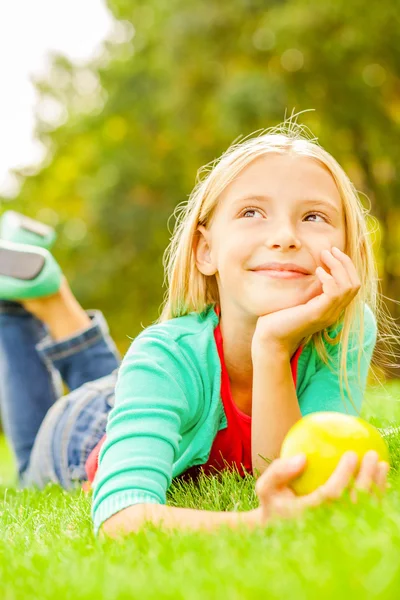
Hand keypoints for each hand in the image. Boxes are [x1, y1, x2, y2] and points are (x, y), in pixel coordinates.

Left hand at [251, 247, 360, 357]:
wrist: (270, 338)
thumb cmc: (279, 317)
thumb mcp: (299, 298)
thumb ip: (310, 287)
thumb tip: (313, 267)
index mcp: (331, 308)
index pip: (352, 285)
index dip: (346, 266)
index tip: (332, 252)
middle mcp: (333, 312)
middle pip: (355, 284)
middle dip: (345, 263)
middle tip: (331, 250)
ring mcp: (327, 314)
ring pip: (348, 287)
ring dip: (338, 266)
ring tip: (324, 255)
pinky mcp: (317, 314)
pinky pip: (334, 293)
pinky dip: (329, 278)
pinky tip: (317, 271)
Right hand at [253, 450, 389, 523]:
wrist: (279, 532)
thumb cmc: (274, 504)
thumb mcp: (266, 487)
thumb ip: (278, 471)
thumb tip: (302, 458)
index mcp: (309, 516)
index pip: (331, 495)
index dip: (344, 475)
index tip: (351, 454)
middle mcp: (328, 527)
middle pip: (354, 504)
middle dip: (367, 479)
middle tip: (372, 455)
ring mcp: (340, 532)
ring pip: (366, 511)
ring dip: (378, 488)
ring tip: (382, 464)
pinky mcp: (347, 532)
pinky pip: (367, 514)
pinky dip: (377, 496)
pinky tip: (381, 478)